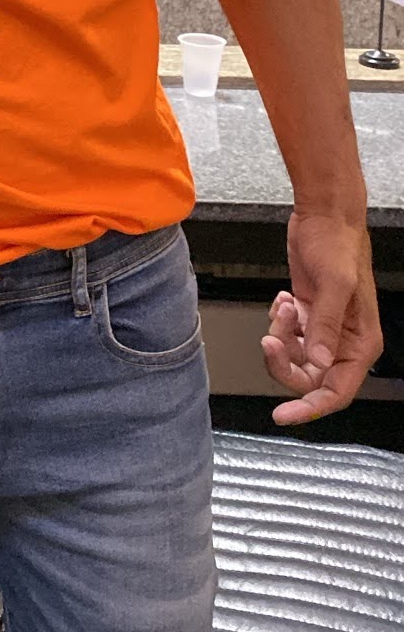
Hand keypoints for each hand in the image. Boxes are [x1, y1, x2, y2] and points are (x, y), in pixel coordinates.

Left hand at [263, 206, 381, 424]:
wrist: (324, 216)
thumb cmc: (338, 243)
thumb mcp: (333, 283)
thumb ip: (324, 324)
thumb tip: (318, 360)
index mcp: (361, 342)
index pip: (337, 391)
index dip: (310, 408)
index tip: (283, 415)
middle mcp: (344, 341)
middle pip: (309, 377)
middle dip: (284, 361)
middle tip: (270, 339)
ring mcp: (324, 329)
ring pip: (294, 357)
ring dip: (280, 336)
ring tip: (283, 306)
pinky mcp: (307, 315)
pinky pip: (287, 336)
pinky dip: (278, 321)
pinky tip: (284, 299)